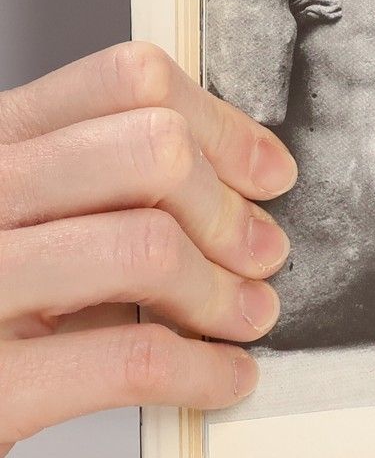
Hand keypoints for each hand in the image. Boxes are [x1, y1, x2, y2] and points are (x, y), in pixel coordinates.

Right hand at [0, 42, 295, 457]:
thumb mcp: (18, 225)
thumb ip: (95, 189)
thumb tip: (239, 176)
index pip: (128, 80)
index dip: (222, 124)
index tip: (266, 173)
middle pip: (152, 150)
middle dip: (228, 209)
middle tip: (260, 253)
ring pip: (147, 247)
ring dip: (224, 291)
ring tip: (246, 316)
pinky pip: (131, 358)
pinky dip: (202, 370)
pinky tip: (221, 377)